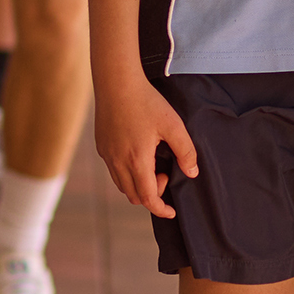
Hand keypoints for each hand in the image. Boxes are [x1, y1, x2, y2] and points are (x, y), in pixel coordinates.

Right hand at [95, 72, 195, 220]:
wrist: (117, 82)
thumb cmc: (146, 101)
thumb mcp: (173, 125)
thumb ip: (185, 151)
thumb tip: (192, 173)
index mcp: (137, 160)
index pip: (147, 198)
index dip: (160, 209)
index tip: (171, 211)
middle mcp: (118, 161)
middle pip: (133, 196)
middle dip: (151, 195)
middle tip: (165, 175)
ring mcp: (107, 155)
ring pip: (122, 185)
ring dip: (138, 185)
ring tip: (153, 165)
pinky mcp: (102, 146)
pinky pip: (114, 171)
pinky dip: (127, 174)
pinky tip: (138, 156)